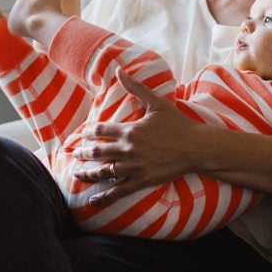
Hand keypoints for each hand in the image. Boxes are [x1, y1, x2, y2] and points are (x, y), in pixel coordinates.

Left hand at [72, 67, 198, 206]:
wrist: (197, 147)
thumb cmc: (178, 123)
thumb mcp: (157, 102)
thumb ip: (136, 87)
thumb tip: (119, 70)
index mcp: (130, 130)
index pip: (100, 131)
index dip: (88, 133)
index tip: (82, 135)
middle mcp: (129, 149)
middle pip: (97, 152)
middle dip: (82, 153)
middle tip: (74, 154)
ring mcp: (135, 167)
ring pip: (104, 172)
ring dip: (88, 173)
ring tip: (77, 173)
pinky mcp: (143, 181)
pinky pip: (119, 191)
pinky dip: (104, 197)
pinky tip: (93, 201)